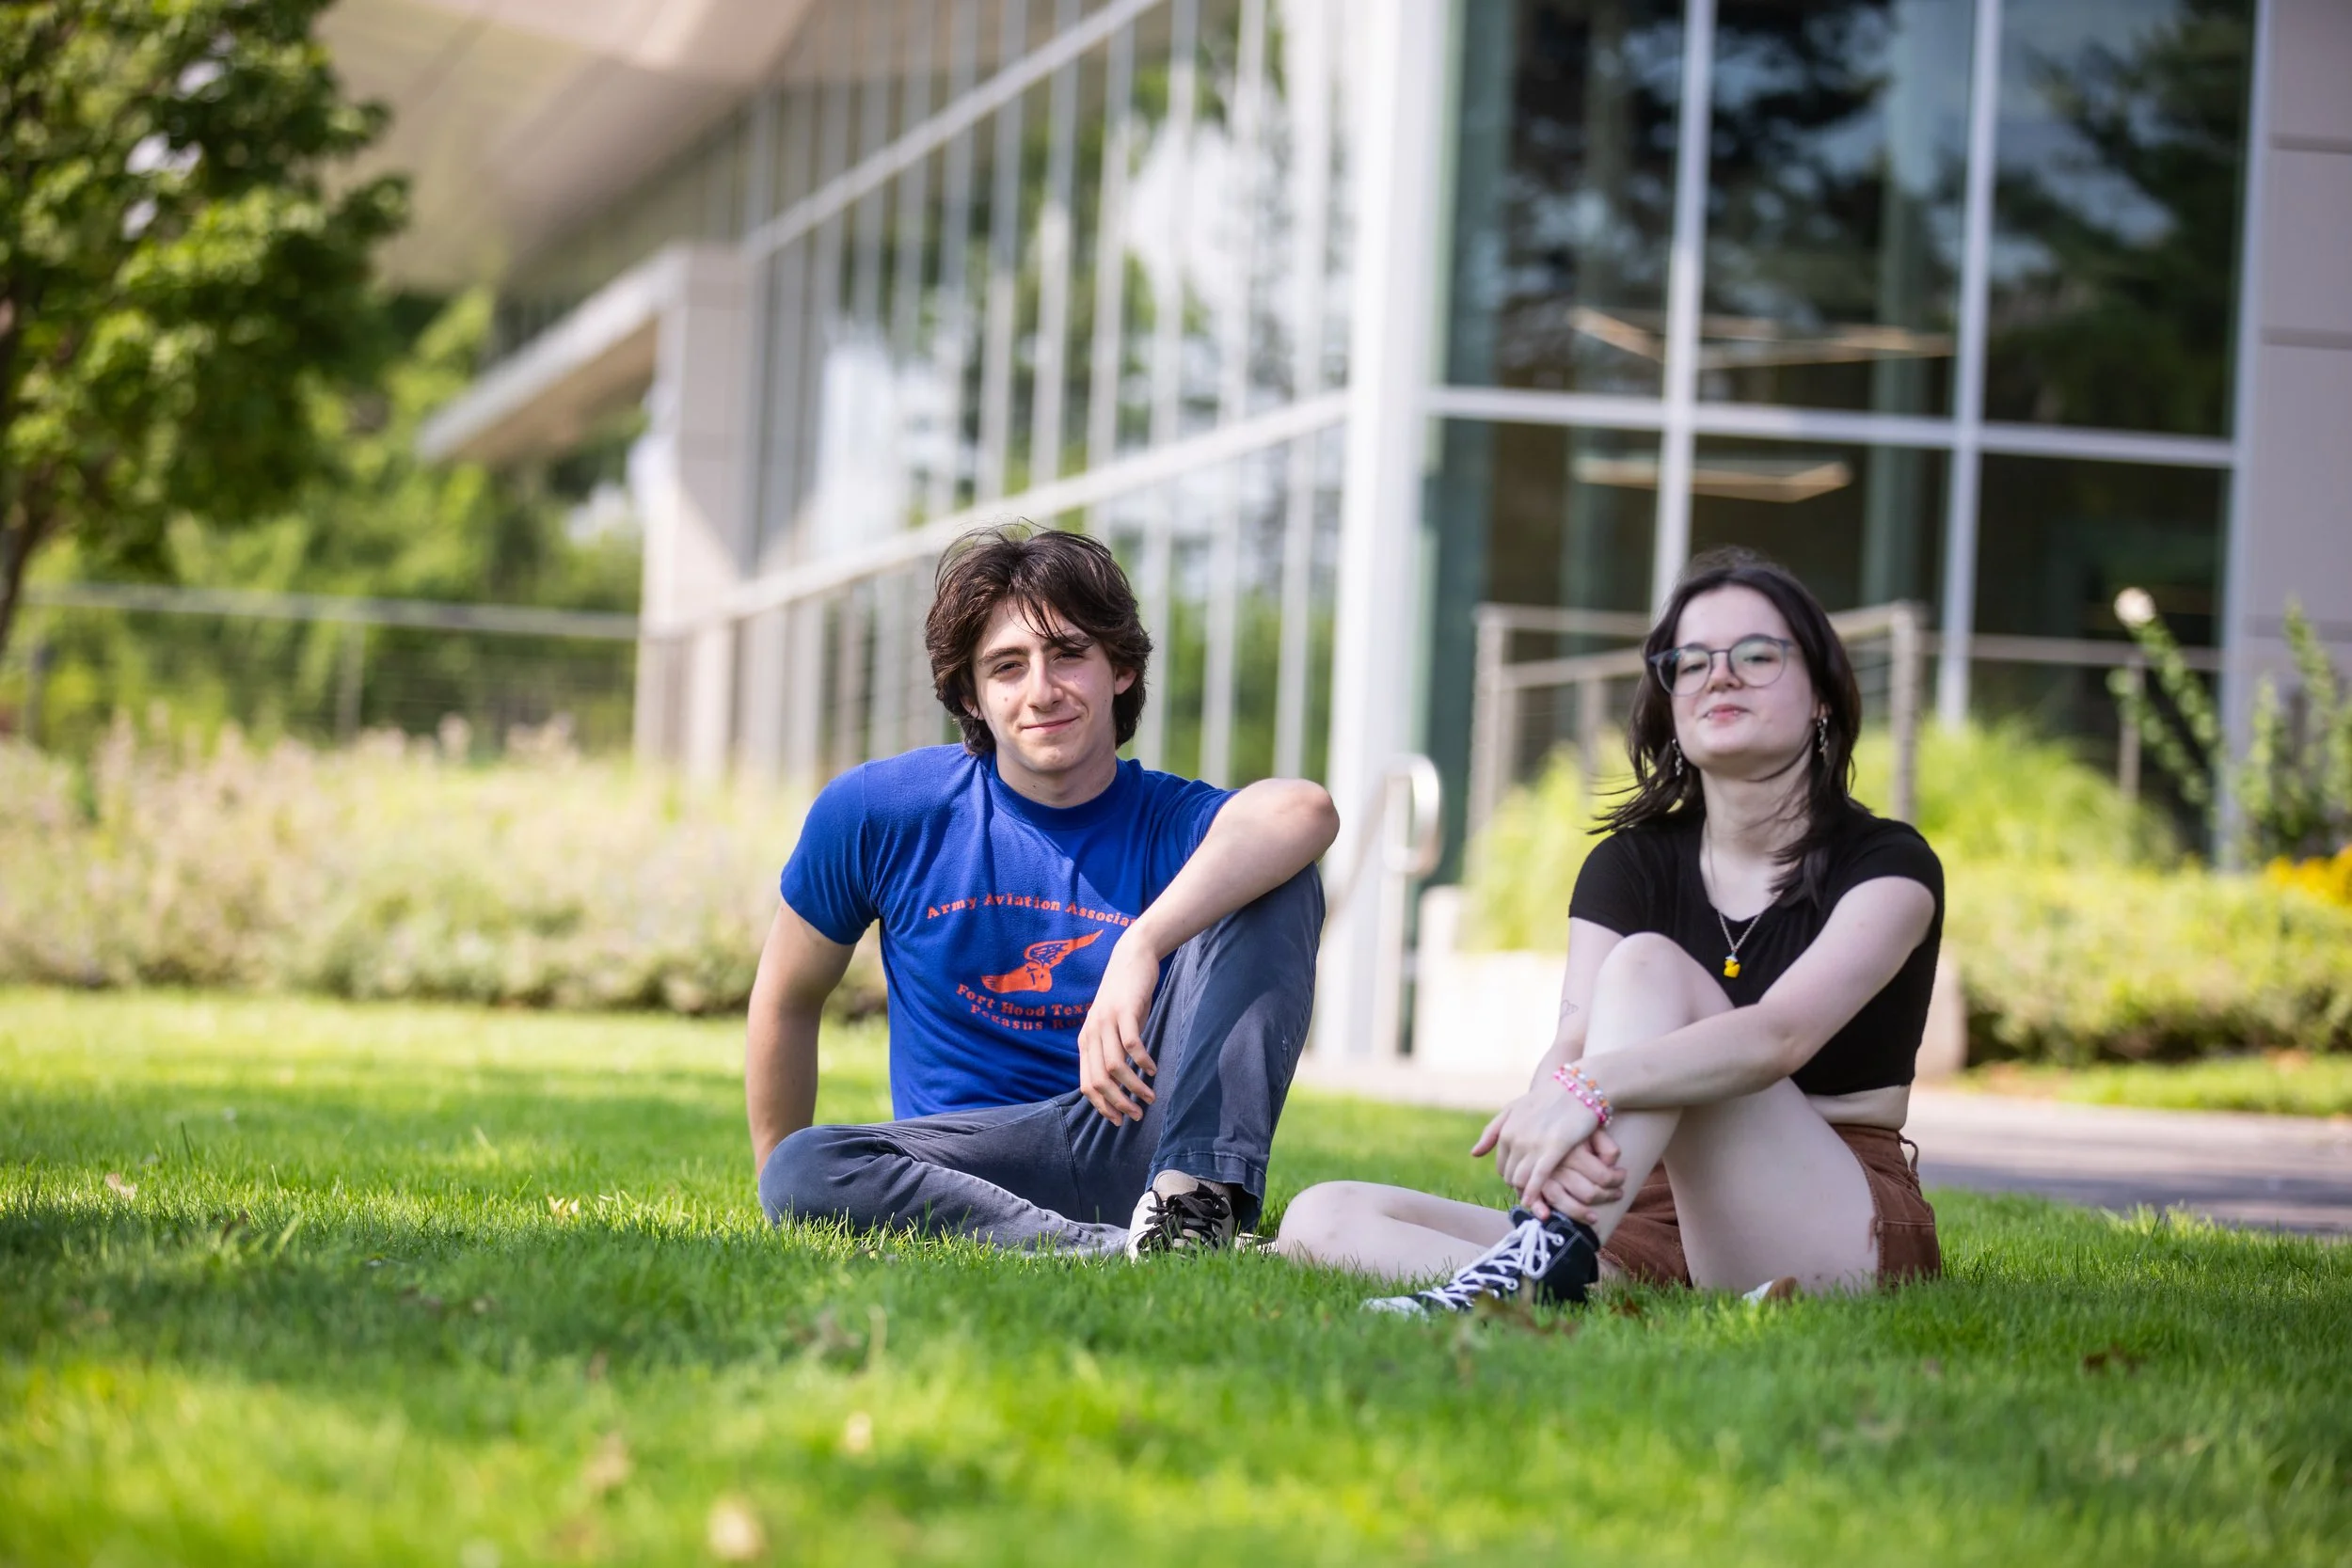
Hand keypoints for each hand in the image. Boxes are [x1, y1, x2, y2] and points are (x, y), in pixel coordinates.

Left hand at [1077, 932, 1161, 1124]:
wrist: (1131, 956)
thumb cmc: (1125, 996)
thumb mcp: (1112, 1026)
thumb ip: (1111, 1050)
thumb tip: (1119, 1083)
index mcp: (1086, 1041)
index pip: (1086, 1084)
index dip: (1102, 1106)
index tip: (1119, 1121)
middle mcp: (1092, 1033)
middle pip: (1099, 1080)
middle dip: (1118, 1103)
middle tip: (1137, 1115)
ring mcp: (1107, 1021)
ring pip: (1115, 1066)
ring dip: (1133, 1087)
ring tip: (1150, 1097)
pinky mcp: (1125, 1011)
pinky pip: (1132, 1044)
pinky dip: (1143, 1061)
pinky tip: (1153, 1070)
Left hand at [1472, 1084, 1622, 1220]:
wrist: (1578, 1088)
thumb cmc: (1548, 1099)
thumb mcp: (1515, 1109)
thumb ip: (1493, 1131)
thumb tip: (1474, 1154)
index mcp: (1506, 1130)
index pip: (1502, 1166)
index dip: (1512, 1177)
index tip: (1525, 1183)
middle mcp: (1515, 1138)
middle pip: (1510, 1175)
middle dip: (1519, 1187)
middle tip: (1534, 1196)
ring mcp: (1533, 1144)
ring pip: (1521, 1180)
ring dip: (1527, 1193)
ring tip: (1539, 1201)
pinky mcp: (1553, 1149)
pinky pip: (1538, 1178)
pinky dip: (1534, 1193)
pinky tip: (1534, 1204)